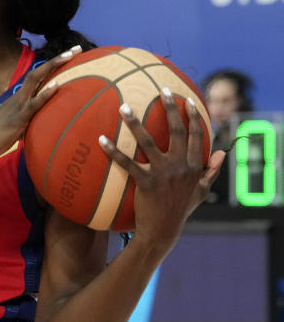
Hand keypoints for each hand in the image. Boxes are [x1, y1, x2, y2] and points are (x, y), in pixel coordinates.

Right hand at [0, 46, 81, 161]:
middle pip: (39, 72)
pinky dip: (45, 94)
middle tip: (77, 48)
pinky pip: (33, 105)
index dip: (52, 66)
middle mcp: (18, 98)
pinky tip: (57, 85)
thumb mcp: (13, 129)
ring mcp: (17, 106)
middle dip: (58, 59)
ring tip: (71, 55)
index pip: (37, 78)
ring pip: (36, 80)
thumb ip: (26, 124)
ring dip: (54, 66)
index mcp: (18, 100)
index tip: (69, 56)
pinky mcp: (16, 119)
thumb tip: (39, 128)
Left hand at [99, 89, 224, 253]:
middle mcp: (181, 167)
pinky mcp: (146, 183)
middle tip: (162, 89)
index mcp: (195, 167)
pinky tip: (101, 139)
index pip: (198, 137)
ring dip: (135, 123)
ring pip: (148, 142)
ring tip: (124, 107)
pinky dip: (113, 151)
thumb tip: (221, 153)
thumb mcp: (201, 191)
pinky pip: (127, 163)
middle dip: (171, 108)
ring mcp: (163, 174)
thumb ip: (211, 172)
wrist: (163, 231)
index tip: (188, 100)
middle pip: (178, 132)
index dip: (194, 117)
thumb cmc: (180, 209)